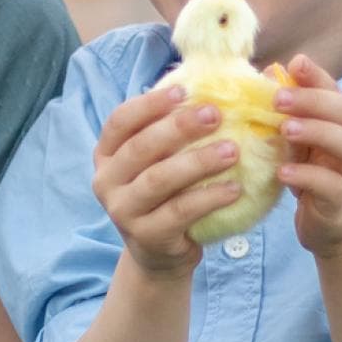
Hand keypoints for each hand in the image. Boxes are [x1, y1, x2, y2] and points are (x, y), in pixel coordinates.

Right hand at [92, 83, 240, 279]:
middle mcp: (106, 181)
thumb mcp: (158, 162)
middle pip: (140, 147)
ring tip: (233, 150)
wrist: (159, 253)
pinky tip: (235, 188)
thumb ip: (170, 131)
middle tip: (216, 115)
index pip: (120, 121)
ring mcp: (123, 211)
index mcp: (106, 154)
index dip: (149, 104)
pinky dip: (209, 198)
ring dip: (198, 161)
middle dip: (179, 127)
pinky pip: (180, 211)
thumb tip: (212, 88)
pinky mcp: (146, 236)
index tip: (184, 92)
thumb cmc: (164, 195)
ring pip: (159, 179)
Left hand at [276, 56, 341, 259]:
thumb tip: (266, 76)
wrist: (335, 231)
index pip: (335, 93)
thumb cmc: (312, 180)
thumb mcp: (299, 146)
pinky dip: (307, 177)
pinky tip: (282, 172)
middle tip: (278, 99)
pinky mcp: (339, 204)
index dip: (318, 76)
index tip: (295, 62)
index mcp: (337, 127)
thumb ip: (287, 116)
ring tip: (285, 129)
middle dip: (315, 100)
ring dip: (317, 132)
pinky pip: (331, 187)